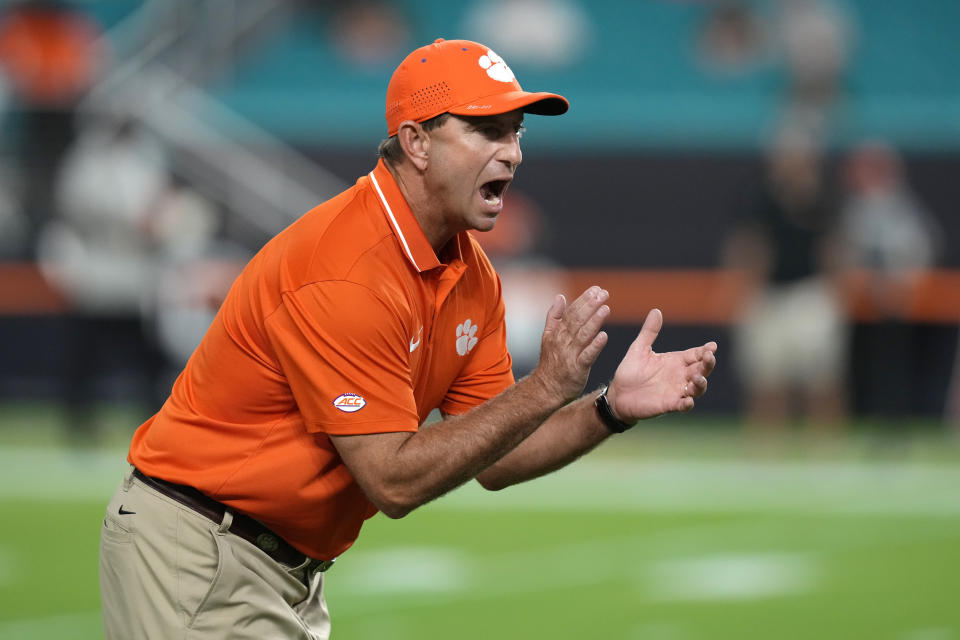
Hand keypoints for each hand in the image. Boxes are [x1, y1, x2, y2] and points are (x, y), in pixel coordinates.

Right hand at [531, 286, 609, 403]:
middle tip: (603, 294)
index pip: (572, 312)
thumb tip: (560, 296)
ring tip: (606, 309)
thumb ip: (554, 316)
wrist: (547, 388)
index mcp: (558, 332)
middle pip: (578, 320)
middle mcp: (563, 341)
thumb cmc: (551, 362)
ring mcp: (570, 354)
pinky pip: (587, 356)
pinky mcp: (577, 368)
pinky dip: (595, 346)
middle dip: (591, 306)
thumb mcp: (548, 336)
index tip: (597, 289)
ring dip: (594, 321)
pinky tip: (604, 336)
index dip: (584, 300)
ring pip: (583, 335)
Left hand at [608, 308, 716, 420]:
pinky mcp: (668, 405)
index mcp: (675, 361)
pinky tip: (688, 401)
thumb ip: (649, 332)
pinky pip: (682, 406)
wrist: (618, 394)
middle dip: (708, 364)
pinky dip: (687, 404)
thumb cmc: (630, 372)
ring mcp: (676, 391)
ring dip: (701, 383)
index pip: (695, 354)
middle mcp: (679, 376)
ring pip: (697, 388)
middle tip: (709, 357)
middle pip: (701, 369)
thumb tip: (656, 310)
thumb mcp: (639, 349)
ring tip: (698, 377)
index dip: (705, 351)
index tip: (712, 346)